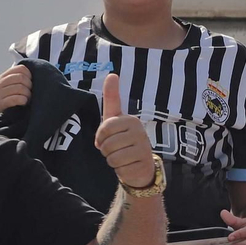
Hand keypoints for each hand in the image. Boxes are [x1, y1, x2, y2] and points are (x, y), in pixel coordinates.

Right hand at [0, 64, 30, 110]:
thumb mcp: (19, 84)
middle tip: (30, 92)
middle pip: (21, 77)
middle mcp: (0, 83)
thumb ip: (24, 76)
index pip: (21, 68)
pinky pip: (16, 99)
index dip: (30, 76)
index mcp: (5, 76)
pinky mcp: (1, 104)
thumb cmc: (18, 96)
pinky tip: (24, 102)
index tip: (31, 82)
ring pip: (20, 88)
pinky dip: (23, 100)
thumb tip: (38, 71)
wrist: (11, 111)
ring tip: (27, 98)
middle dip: (29, 85)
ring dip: (27, 94)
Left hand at [93, 74, 157, 189]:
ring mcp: (144, 149)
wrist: (141, 166)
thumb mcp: (115, 119)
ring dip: (112, 161)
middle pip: (107, 144)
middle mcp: (140, 132)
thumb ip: (112, 98)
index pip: (104, 129)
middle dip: (106, 150)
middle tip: (116, 150)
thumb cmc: (123, 140)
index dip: (100, 137)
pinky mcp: (144, 165)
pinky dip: (120, 170)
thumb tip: (112, 74)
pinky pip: (120, 168)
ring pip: (112, 157)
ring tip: (122, 158)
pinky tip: (128, 166)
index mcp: (132, 120)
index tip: (108, 138)